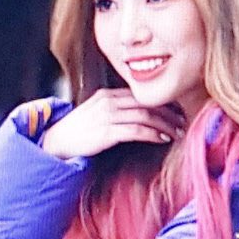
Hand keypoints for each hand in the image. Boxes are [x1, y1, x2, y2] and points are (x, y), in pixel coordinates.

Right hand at [41, 88, 185, 159]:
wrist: (55, 143)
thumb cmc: (76, 132)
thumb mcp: (95, 114)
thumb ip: (115, 111)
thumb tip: (137, 116)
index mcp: (107, 95)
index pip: (140, 95)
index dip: (161, 102)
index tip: (176, 111)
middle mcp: (108, 101)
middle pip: (146, 103)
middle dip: (169, 112)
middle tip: (183, 121)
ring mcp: (107, 116)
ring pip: (145, 115)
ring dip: (165, 124)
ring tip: (177, 132)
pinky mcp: (106, 132)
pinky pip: (136, 130)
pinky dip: (152, 133)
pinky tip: (162, 138)